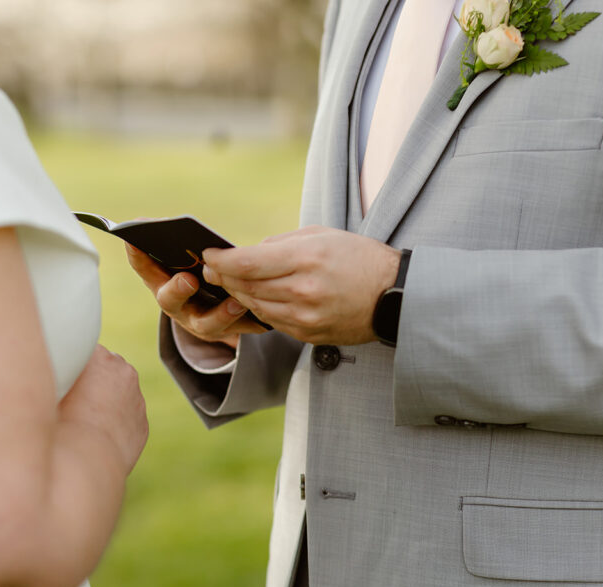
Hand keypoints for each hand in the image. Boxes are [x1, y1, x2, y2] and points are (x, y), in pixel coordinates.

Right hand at [56, 345, 147, 472]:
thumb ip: (54, 374)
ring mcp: (137, 398)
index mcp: (99, 355)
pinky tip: (96, 436)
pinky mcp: (142, 422)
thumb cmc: (58, 422)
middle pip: (105, 366)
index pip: (83, 349)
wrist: (86, 460)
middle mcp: (123, 371)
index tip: (61, 376)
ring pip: (119, 393)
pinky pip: (127, 417)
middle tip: (72, 397)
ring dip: (105, 400)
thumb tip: (40, 371)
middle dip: (92, 378)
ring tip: (83, 419)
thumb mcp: (47, 388)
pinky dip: (115, 423)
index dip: (71, 363)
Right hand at [125, 244, 266, 348]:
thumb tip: (163, 222)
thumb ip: (182, 245)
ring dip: (220, 314)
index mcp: (162, 280)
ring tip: (236, 303)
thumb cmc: (202, 272)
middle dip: (177, 290)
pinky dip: (250, 322)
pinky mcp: (225, 332)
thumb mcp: (190, 258)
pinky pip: (237, 331)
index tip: (133, 240)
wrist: (226, 309)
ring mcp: (198, 322)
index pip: (143, 266)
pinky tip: (263, 316)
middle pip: (168, 300)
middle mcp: (176, 304)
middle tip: (188, 280)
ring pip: (205, 324)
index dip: (137, 256)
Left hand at [202, 225, 400, 345]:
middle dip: (224, 277)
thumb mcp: (321, 236)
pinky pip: (271, 322)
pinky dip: (259, 309)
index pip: (247, 263)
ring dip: (238, 295)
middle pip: (246, 287)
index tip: (208, 255)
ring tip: (231, 283)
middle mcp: (303, 291)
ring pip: (254, 307)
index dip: (221, 260)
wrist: (394, 295)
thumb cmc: (358, 257)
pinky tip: (256, 298)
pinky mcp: (308, 334)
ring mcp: (305, 317)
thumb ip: (280, 244)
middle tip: (212, 269)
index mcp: (306, 259)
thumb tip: (247, 254)